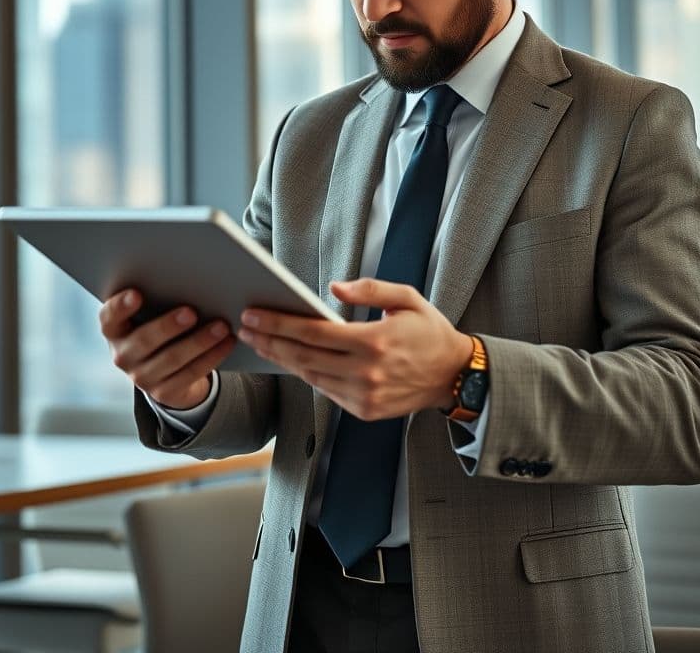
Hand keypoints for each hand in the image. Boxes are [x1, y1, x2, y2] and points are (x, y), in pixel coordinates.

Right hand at [99, 290, 235, 408]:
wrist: (166, 370)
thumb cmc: (159, 327)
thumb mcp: (151, 314)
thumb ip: (158, 299)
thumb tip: (190, 280)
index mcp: (115, 330)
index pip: (109, 318)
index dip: (120, 307)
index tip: (137, 294)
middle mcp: (123, 355)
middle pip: (144, 341)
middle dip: (168, 326)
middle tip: (191, 312)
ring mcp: (141, 377)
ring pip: (172, 359)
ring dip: (199, 342)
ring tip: (221, 326)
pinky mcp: (163, 393)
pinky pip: (190, 374)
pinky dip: (212, 357)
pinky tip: (227, 343)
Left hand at [236, 277, 473, 420]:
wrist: (454, 376)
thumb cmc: (429, 332)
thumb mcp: (407, 299)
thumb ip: (370, 289)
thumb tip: (333, 289)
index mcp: (374, 341)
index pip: (314, 332)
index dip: (279, 324)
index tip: (254, 315)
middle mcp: (366, 372)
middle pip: (303, 356)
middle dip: (269, 341)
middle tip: (245, 328)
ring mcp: (364, 396)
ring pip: (310, 376)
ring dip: (281, 360)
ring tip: (260, 342)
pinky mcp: (364, 410)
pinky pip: (325, 390)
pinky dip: (304, 374)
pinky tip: (290, 360)